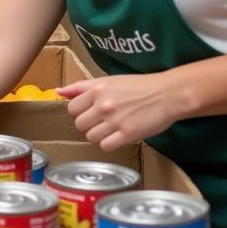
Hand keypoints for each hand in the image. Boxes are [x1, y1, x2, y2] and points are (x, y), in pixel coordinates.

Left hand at [58, 75, 180, 150]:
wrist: (167, 94)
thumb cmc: (138, 86)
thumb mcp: (107, 81)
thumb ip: (81, 87)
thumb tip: (58, 91)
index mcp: (97, 89)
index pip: (71, 109)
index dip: (80, 112)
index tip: (91, 112)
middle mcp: (103, 104)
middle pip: (79, 124)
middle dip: (88, 125)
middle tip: (102, 121)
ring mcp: (115, 120)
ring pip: (91, 137)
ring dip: (99, 135)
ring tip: (112, 128)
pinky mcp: (128, 134)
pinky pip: (105, 146)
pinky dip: (110, 144)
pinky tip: (118, 136)